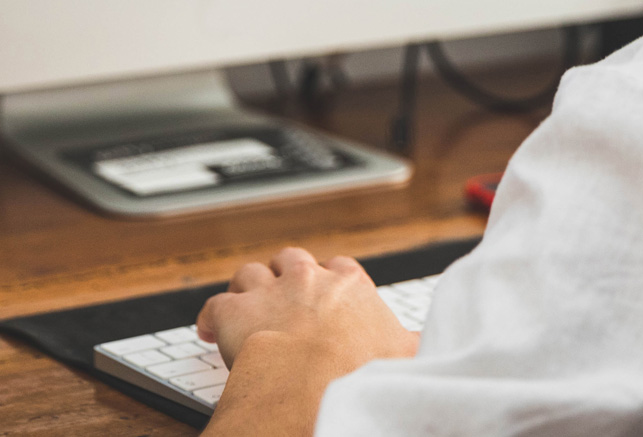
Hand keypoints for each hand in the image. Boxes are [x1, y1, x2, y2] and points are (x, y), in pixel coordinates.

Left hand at [198, 247, 418, 370]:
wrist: (314, 383)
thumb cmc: (361, 371)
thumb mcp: (405, 355)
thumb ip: (414, 345)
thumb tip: (435, 346)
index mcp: (349, 284)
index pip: (340, 267)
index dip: (330, 280)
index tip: (328, 294)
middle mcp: (307, 278)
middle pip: (291, 260)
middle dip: (286, 275)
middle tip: (283, 296)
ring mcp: (268, 292)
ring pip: (250, 274)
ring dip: (247, 288)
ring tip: (246, 304)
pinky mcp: (233, 314)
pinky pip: (213, 306)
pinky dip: (209, 316)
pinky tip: (207, 328)